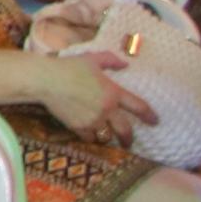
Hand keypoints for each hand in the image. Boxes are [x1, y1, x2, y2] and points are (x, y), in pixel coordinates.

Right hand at [23, 56, 152, 140]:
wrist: (45, 80)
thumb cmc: (69, 67)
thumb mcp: (92, 58)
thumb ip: (111, 60)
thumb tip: (125, 64)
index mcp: (113, 93)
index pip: (138, 106)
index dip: (149, 115)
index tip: (155, 121)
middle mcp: (106, 110)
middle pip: (124, 130)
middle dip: (129, 138)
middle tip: (129, 142)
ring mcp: (92, 120)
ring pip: (106, 136)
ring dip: (107, 137)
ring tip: (106, 138)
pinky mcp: (78, 127)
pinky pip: (89, 137)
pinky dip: (90, 136)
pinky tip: (89, 134)